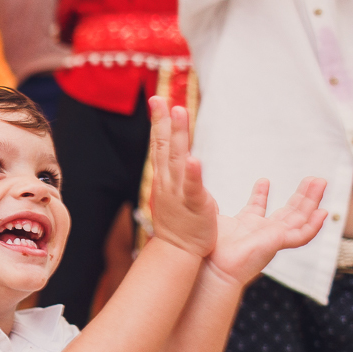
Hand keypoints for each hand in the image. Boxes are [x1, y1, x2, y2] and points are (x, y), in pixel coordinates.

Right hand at [148, 95, 217, 257]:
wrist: (177, 252)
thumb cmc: (178, 224)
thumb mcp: (173, 193)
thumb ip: (175, 174)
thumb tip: (181, 158)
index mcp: (164, 178)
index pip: (160, 145)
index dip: (158, 122)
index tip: (157, 100)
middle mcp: (168, 181)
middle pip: (165, 146)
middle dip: (163, 121)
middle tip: (163, 99)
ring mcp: (179, 193)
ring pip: (178, 159)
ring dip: (178, 135)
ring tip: (179, 112)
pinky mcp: (195, 205)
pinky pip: (193, 187)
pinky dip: (193, 174)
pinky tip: (194, 159)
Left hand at [206, 177, 327, 285]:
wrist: (210, 269)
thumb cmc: (207, 248)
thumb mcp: (211, 218)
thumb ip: (209, 206)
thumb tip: (193, 187)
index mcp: (245, 226)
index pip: (257, 209)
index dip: (260, 194)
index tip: (263, 180)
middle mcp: (262, 232)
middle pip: (288, 212)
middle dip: (301, 195)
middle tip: (313, 178)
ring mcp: (272, 239)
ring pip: (299, 219)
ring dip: (311, 202)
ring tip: (321, 182)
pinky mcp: (277, 244)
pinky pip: (300, 236)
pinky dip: (313, 226)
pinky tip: (323, 214)